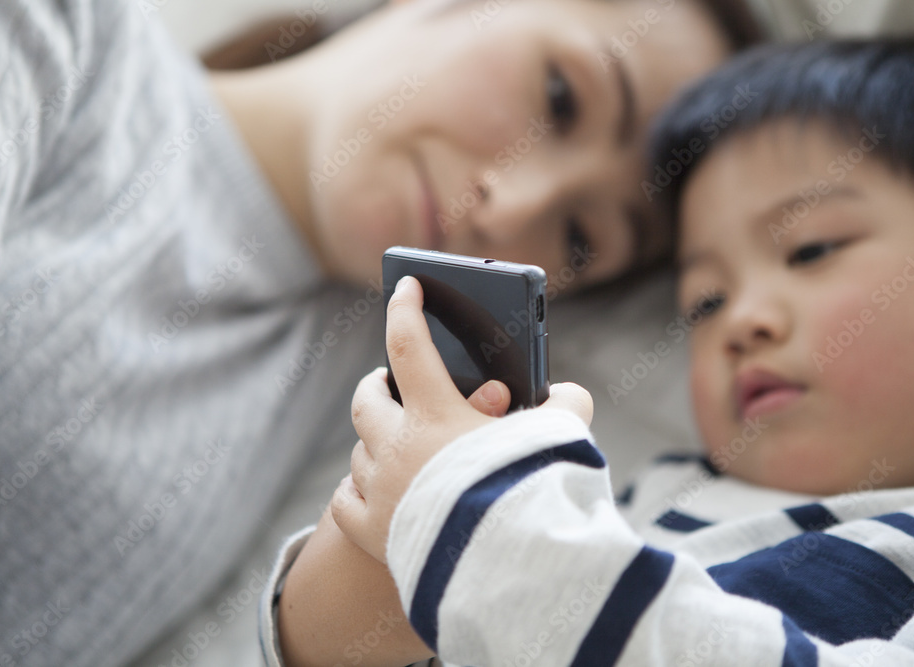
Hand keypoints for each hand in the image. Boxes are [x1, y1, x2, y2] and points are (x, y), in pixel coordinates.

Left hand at [331, 276, 592, 561]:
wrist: (511, 572)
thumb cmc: (539, 495)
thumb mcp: (565, 437)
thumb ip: (567, 404)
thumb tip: (564, 395)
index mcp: (436, 415)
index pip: (409, 343)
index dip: (406, 308)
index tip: (406, 286)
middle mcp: (396, 447)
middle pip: (366, 399)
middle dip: (376, 384)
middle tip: (388, 381)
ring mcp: (379, 491)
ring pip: (360, 452)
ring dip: (376, 441)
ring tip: (392, 441)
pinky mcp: (371, 533)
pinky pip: (346, 502)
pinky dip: (358, 491)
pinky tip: (372, 491)